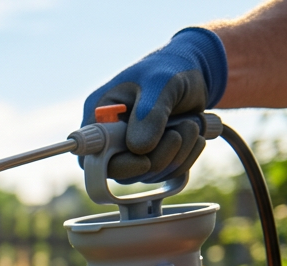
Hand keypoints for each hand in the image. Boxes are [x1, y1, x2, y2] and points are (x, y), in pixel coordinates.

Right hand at [83, 27, 226, 182]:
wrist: (192, 72)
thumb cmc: (169, 69)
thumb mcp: (160, 82)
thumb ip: (150, 113)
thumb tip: (140, 149)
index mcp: (98, 117)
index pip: (91, 155)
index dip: (114, 165)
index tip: (144, 161)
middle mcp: (109, 139)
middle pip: (123, 172)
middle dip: (157, 158)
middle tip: (179, 133)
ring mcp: (130, 151)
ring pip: (148, 175)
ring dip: (177, 155)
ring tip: (192, 125)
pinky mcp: (151, 157)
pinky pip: (165, 174)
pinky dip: (185, 159)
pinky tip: (195, 136)